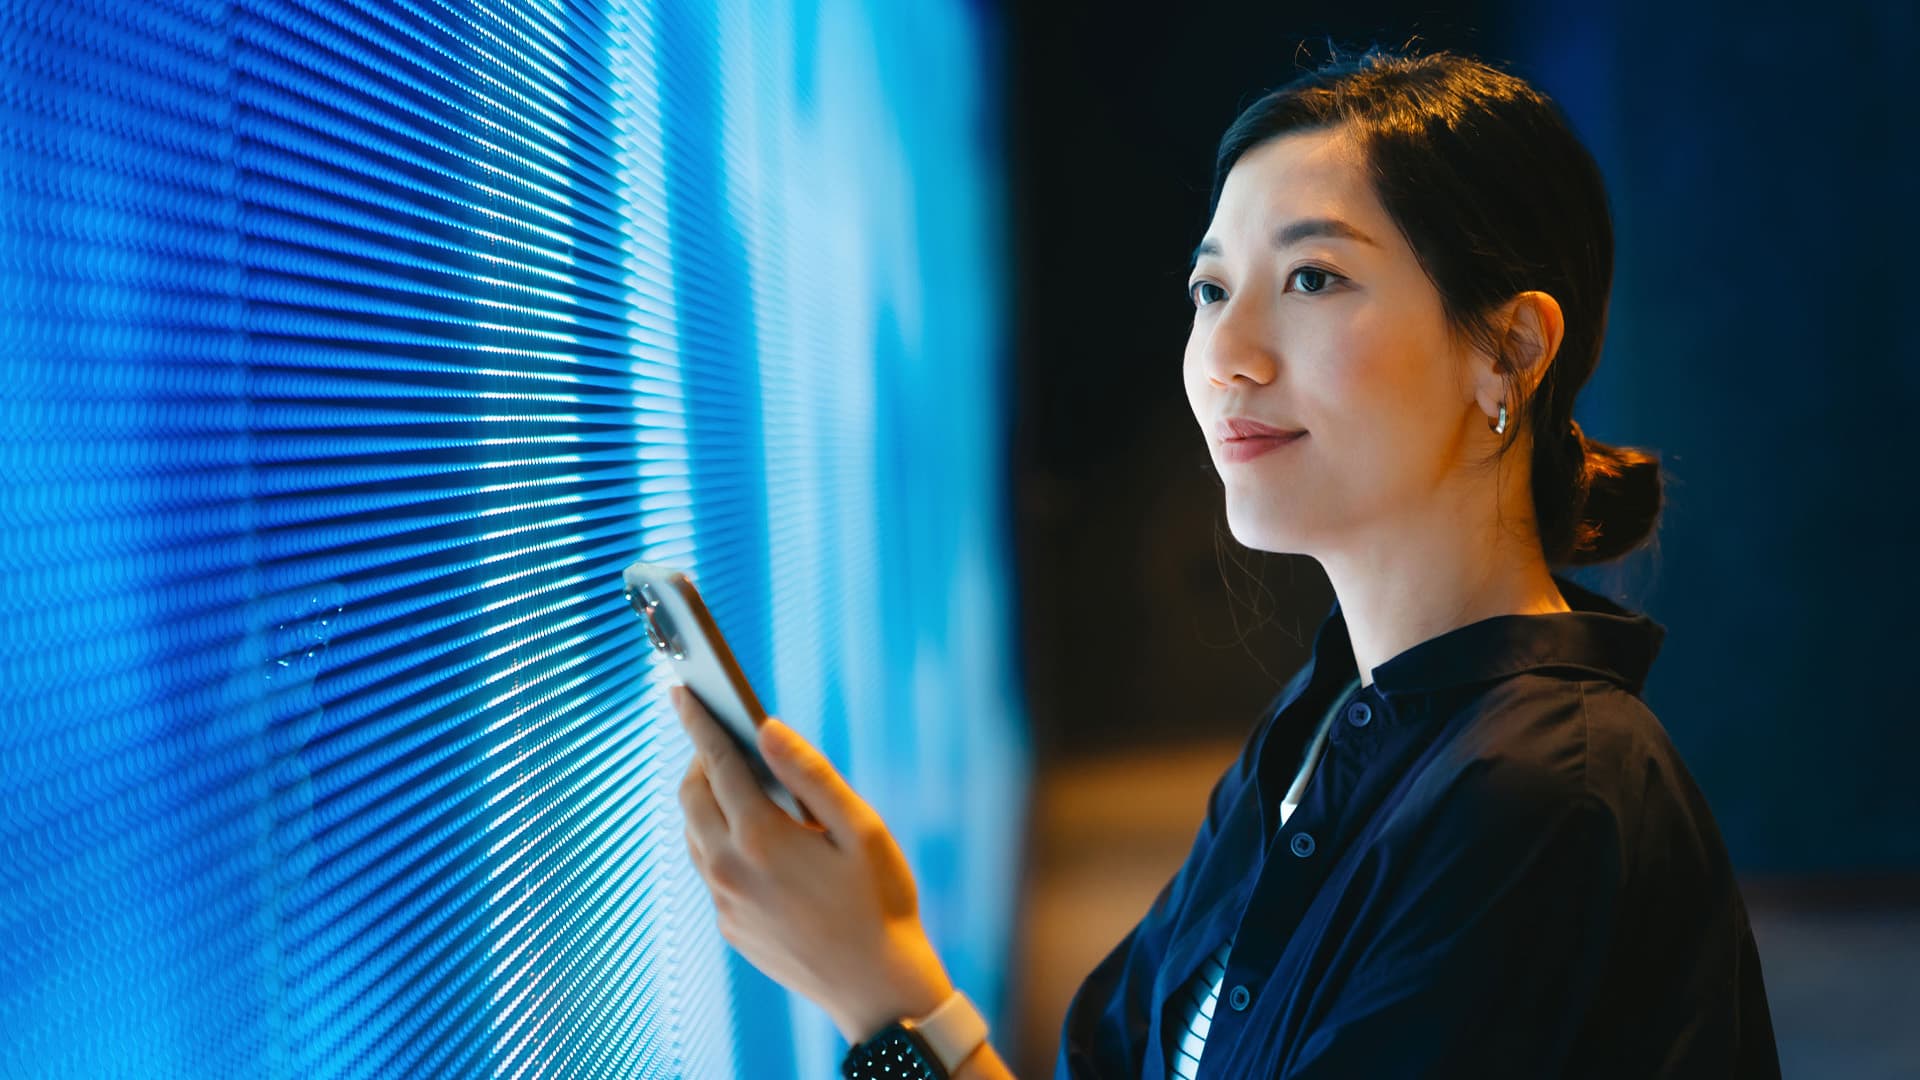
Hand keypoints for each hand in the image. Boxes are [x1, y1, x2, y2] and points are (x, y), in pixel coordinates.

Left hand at [669, 683, 955, 1043]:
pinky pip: (710, 870)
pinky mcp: (731, 927)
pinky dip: (720, 841)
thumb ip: (810, 773)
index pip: (716, 762)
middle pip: (692, 796)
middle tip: (724, 739)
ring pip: (695, 835)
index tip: (682, 690)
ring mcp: (726, 903)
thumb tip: (766, 727)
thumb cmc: (881, 901)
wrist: (877, 989)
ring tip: (737, 782)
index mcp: (762, 837)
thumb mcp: (861, 828)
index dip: (699, 721)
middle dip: (700, 759)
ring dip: (707, 801)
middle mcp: (730, 869)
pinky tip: (754, 838)